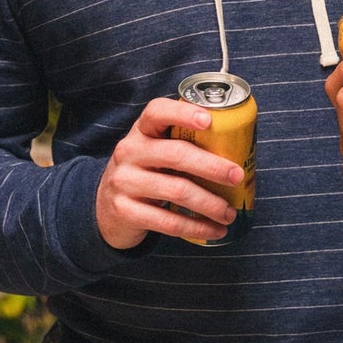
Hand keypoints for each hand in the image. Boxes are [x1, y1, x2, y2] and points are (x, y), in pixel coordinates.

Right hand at [95, 98, 245, 249]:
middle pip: (176, 154)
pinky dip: (197, 228)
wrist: (105, 208)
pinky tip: (214, 230)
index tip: (209, 121)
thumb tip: (237, 150)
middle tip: (237, 176)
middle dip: (212, 166)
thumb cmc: (144, 173)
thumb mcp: (154, 151)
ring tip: (229, 213)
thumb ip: (181, 144)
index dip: (183, 114)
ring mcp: (124, 182)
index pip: (157, 112)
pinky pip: (168, 221)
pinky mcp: (125, 211)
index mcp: (141, 131)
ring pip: (176, 190)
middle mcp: (129, 152)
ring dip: (210, 204)